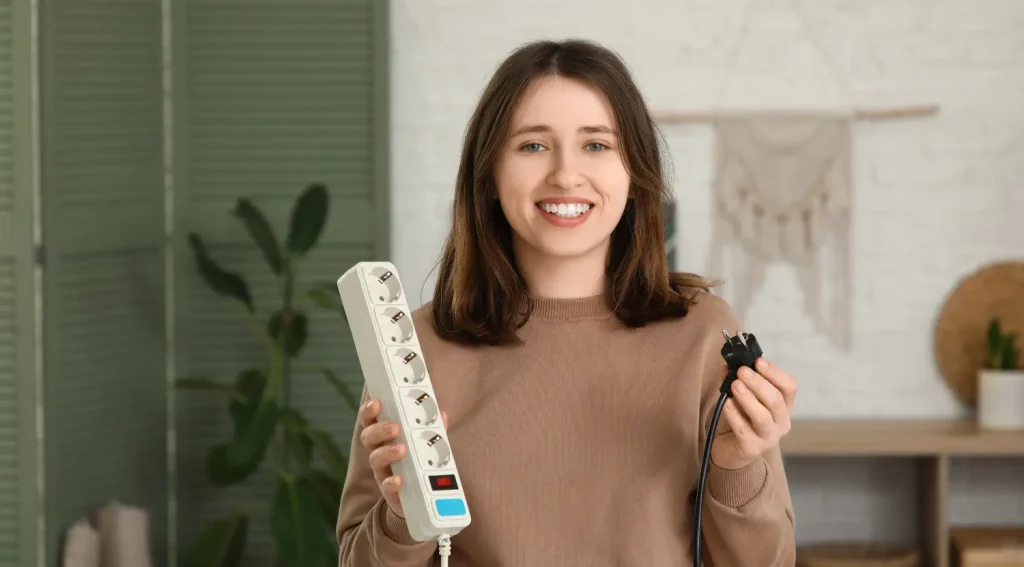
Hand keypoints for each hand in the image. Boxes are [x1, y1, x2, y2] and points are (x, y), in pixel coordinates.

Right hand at [358, 399, 448, 517]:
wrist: (419, 497)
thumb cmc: (418, 463)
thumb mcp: (426, 443)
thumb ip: (433, 430)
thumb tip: (442, 414)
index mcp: (385, 437)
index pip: (371, 420)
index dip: (369, 410)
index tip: (377, 403)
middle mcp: (380, 452)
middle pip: (368, 437)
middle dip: (380, 429)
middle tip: (395, 427)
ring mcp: (383, 471)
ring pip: (375, 459)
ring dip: (387, 452)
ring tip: (402, 449)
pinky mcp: (390, 491)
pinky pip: (386, 486)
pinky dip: (391, 482)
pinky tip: (399, 479)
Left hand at [711, 358, 796, 470]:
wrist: (731, 450)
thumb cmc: (741, 418)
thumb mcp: (744, 397)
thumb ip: (739, 380)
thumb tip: (729, 364)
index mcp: (783, 406)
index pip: (789, 387)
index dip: (775, 373)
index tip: (758, 361)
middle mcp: (781, 422)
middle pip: (776, 401)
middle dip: (759, 384)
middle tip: (743, 371)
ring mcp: (768, 437)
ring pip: (763, 417)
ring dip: (748, 398)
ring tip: (734, 385)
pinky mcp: (751, 448)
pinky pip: (743, 430)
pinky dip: (734, 414)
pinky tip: (726, 403)